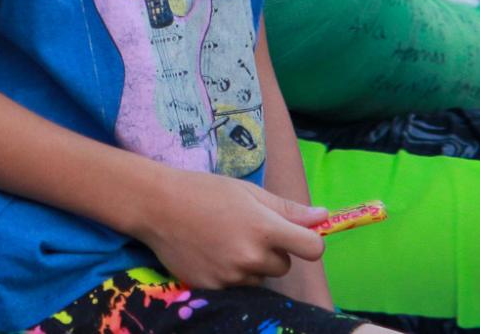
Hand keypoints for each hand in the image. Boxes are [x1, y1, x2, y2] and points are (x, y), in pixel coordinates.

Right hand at [130, 171, 324, 290]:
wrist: (155, 205)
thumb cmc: (203, 191)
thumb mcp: (247, 191)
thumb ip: (287, 208)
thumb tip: (324, 216)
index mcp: (264, 227)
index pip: (312, 248)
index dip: (309, 242)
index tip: (298, 236)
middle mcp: (250, 256)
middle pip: (284, 266)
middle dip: (272, 251)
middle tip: (245, 231)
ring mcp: (231, 275)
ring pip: (259, 278)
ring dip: (251, 265)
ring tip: (224, 241)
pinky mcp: (213, 287)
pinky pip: (236, 286)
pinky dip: (229, 273)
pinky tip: (210, 252)